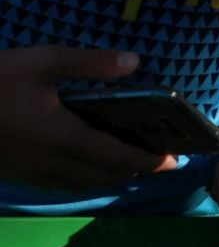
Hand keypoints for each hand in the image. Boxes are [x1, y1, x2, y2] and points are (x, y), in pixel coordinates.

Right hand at [0, 46, 176, 194]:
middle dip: (135, 172)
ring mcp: (31, 172)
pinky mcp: (15, 173)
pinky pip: (58, 185)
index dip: (149, 162)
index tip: (174, 162)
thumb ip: (89, 64)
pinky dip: (81, 180)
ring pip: (81, 185)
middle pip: (104, 177)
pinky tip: (83, 167)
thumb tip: (136, 62)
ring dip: (109, 178)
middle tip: (158, 162)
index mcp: (64, 137)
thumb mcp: (41, 62)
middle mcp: (51, 162)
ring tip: (128, 165)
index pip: (118, 158)